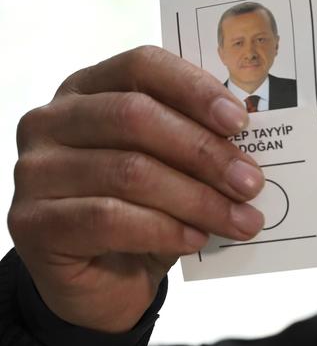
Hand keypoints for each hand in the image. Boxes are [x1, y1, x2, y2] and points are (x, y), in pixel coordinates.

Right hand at [7, 46, 265, 332]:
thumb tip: (254, 141)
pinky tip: (196, 239)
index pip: (142, 65)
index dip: (194, 88)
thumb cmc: (147, 210)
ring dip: (197, 199)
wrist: (105, 280)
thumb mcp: (177, 169)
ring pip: (128, 172)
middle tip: (252, 182)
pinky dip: (163, 229)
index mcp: (90, 88)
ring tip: (241, 220)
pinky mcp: (33, 222)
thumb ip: (201, 144)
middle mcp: (53, 121)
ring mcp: (35, 171)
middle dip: (205, 151)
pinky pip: (107, 219)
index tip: (241, 120)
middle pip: (135, 117)